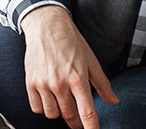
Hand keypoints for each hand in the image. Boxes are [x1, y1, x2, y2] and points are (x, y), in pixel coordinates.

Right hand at [21, 5, 119, 128]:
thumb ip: (103, 84)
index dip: (92, 128)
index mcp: (78, 78)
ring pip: (53, 114)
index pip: (87, 113)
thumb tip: (114, 101)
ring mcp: (43, 84)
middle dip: (77, 122)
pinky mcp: (30, 83)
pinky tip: (51, 98)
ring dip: (61, 113)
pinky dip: (45, 107)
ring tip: (65, 101)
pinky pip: (37, 108)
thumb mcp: (91, 60)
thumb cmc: (71, 42)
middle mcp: (60, 84)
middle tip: (81, 118)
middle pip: (70, 117)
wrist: (46, 26)